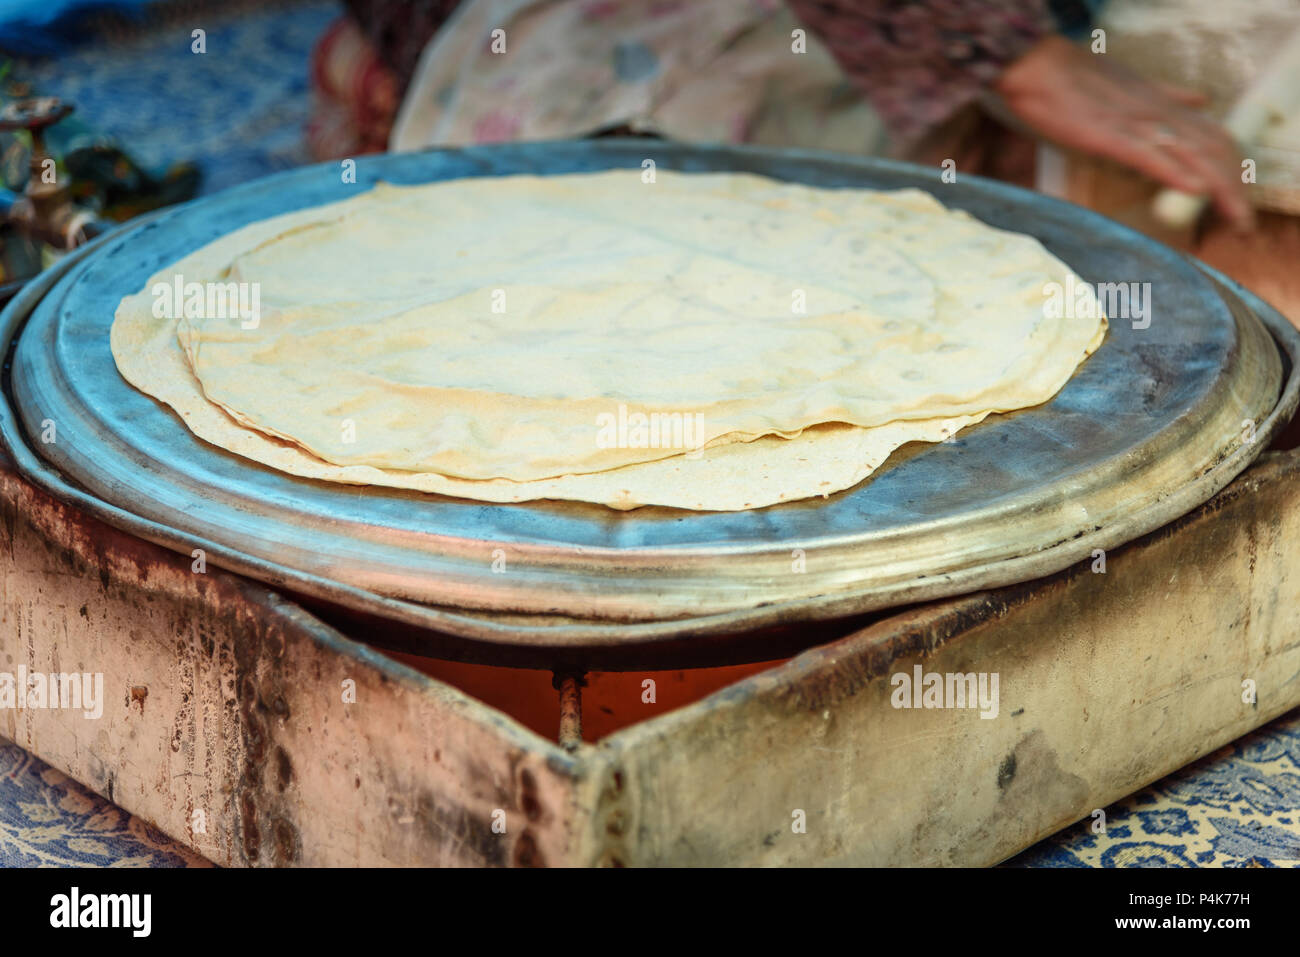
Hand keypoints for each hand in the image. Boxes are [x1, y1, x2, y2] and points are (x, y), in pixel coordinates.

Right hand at [995, 35, 1254, 230]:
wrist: (1039, 67)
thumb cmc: (1072, 78)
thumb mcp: (1130, 82)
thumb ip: (1167, 93)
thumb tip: (1201, 99)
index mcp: (1164, 103)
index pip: (1214, 134)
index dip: (1230, 165)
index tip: (1234, 194)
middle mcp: (1160, 113)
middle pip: (1213, 150)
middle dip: (1234, 188)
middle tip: (1242, 222)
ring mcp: (1137, 124)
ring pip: (1193, 156)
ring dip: (1218, 190)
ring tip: (1235, 219)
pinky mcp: (1112, 135)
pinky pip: (1150, 156)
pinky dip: (1176, 174)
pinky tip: (1196, 190)